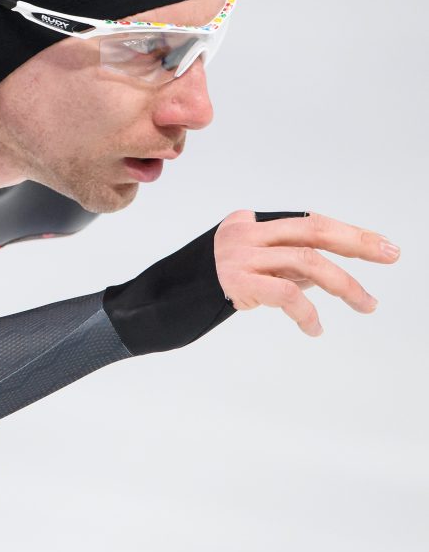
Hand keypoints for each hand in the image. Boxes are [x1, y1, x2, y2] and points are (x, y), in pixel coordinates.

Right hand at [214, 210, 399, 336]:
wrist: (161, 301)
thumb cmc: (206, 286)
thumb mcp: (247, 267)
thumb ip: (281, 264)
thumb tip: (324, 275)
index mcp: (248, 224)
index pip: (308, 223)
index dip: (348, 232)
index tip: (382, 245)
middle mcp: (244, 233)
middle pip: (311, 229)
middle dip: (356, 242)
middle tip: (391, 255)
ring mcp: (239, 256)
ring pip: (306, 260)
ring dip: (343, 284)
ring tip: (366, 304)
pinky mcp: (237, 282)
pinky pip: (285, 293)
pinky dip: (307, 312)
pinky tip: (315, 328)